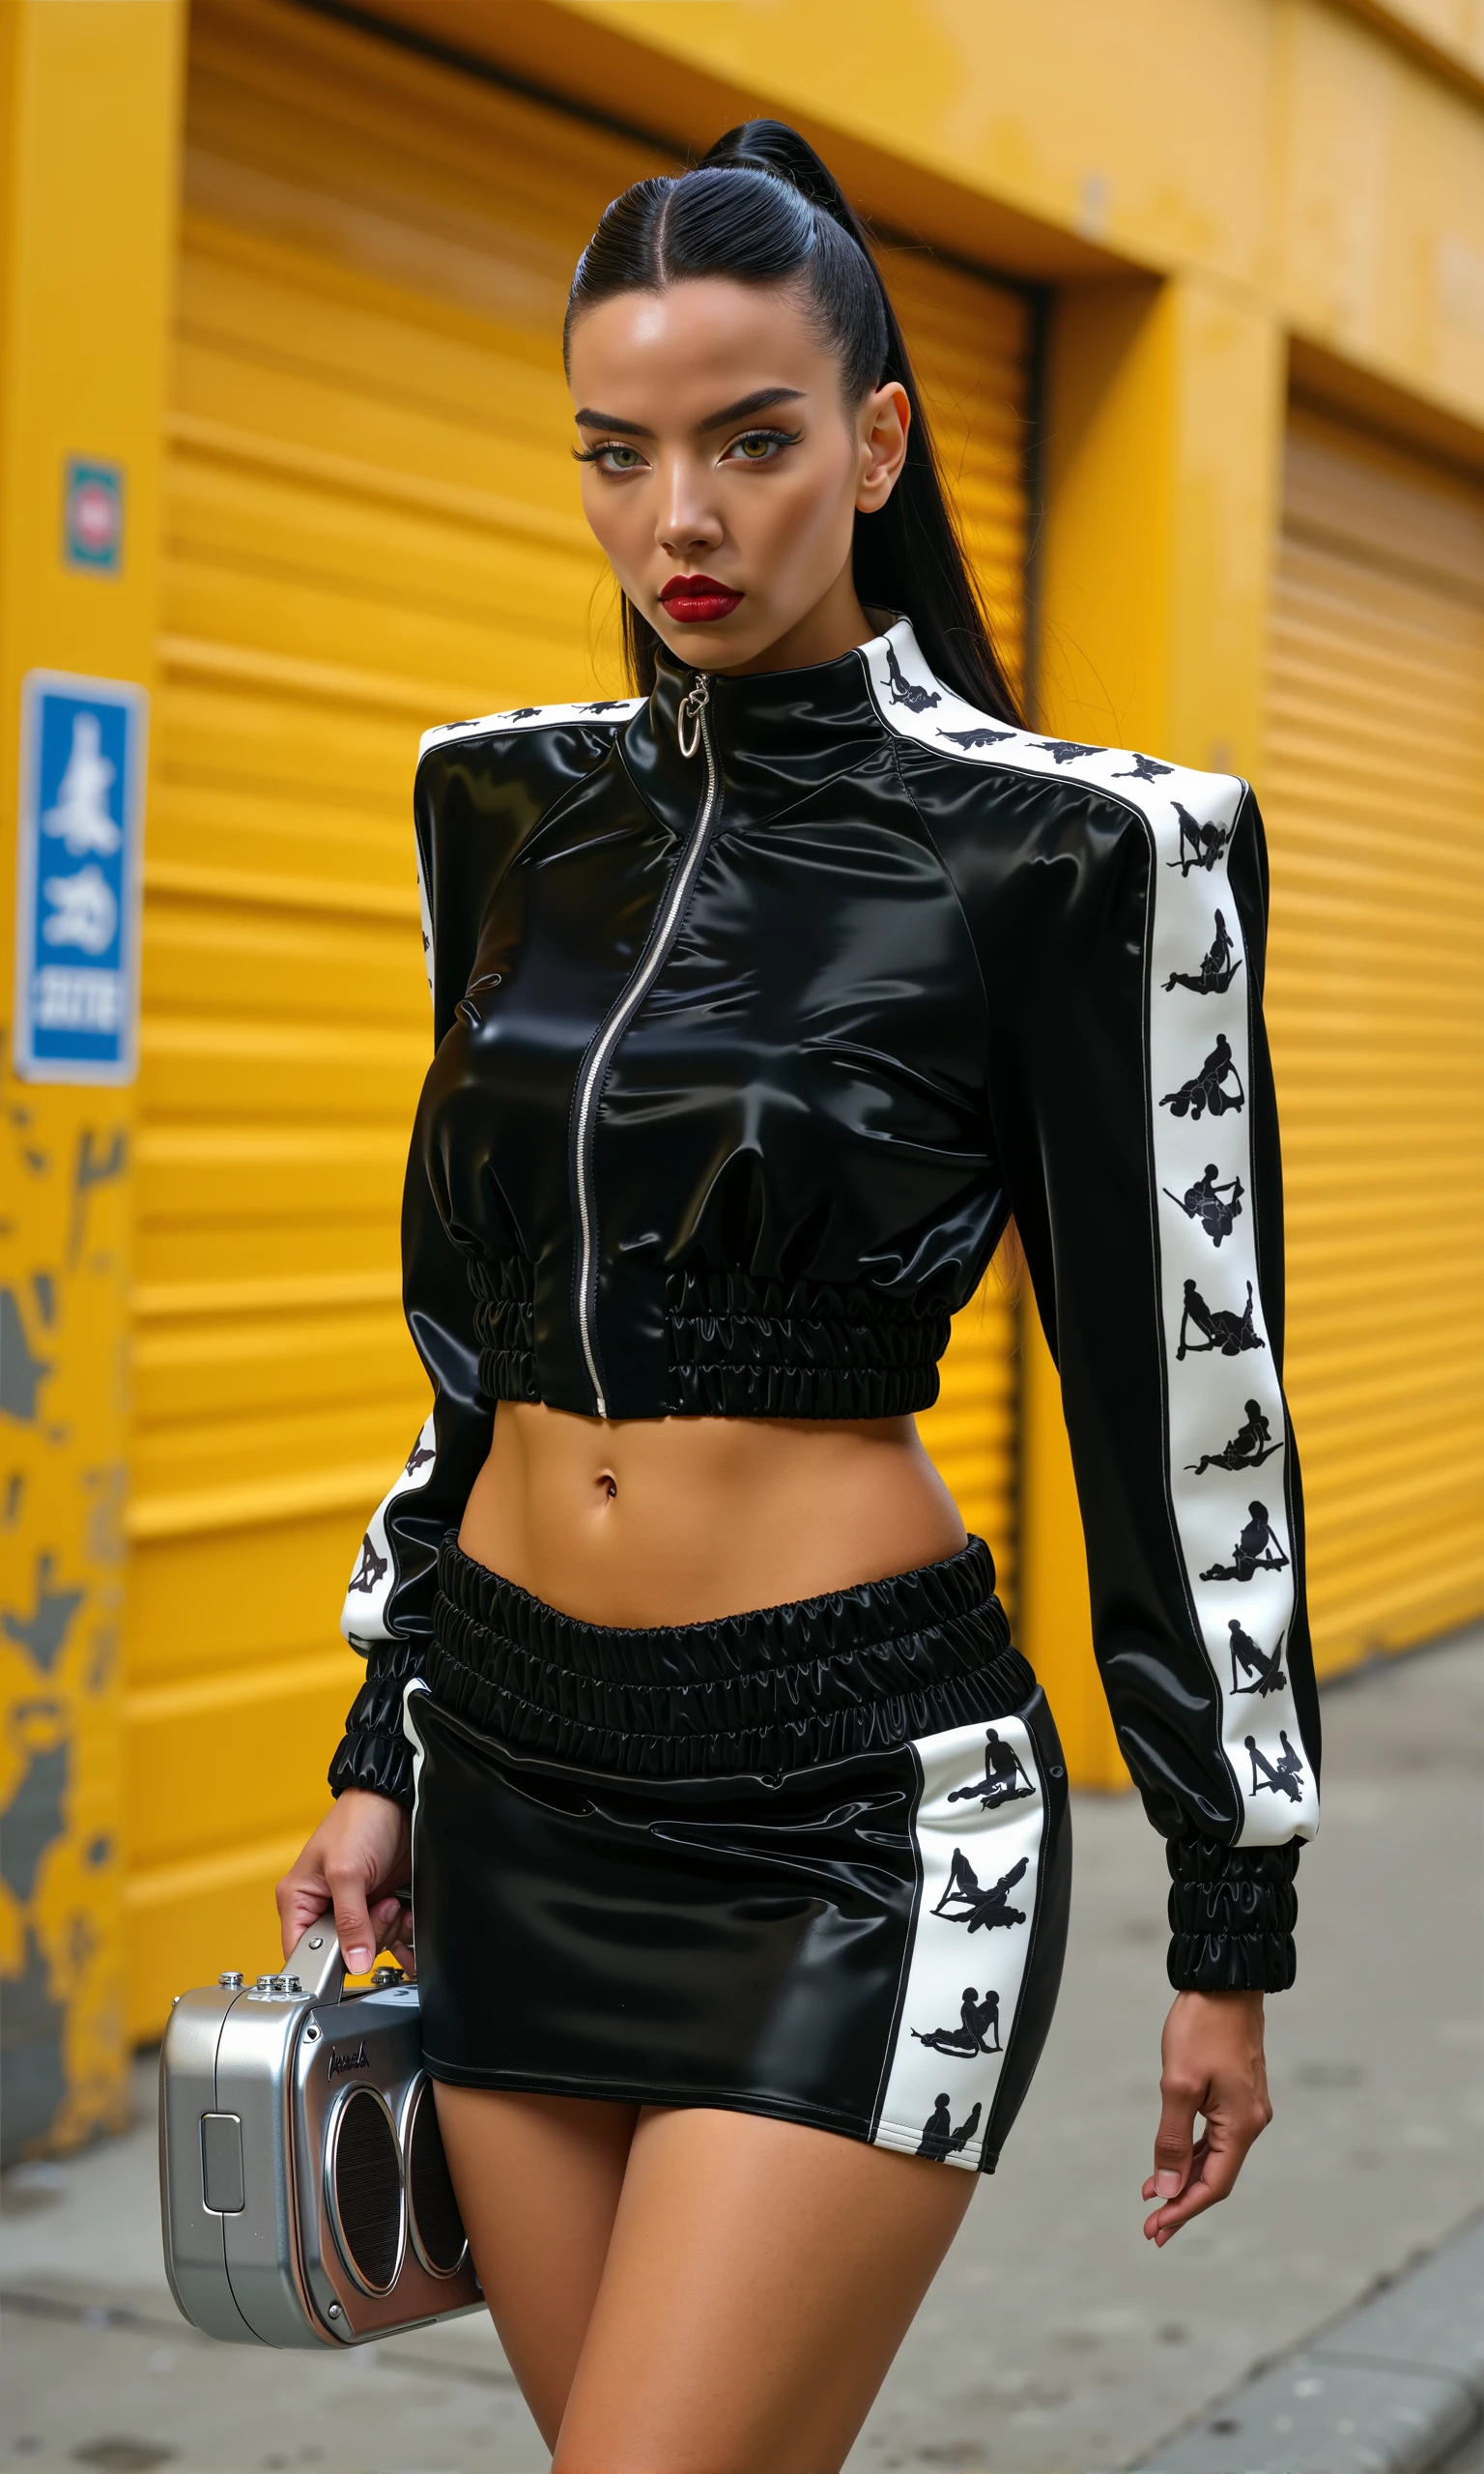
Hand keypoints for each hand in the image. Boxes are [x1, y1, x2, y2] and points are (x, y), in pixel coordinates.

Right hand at [276, 1791, 414, 1977]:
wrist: (398, 1799)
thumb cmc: (359, 1819)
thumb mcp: (347, 1872)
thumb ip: (349, 1921)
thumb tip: (354, 1962)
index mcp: (298, 1900)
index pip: (301, 1952)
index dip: (325, 1962)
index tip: (351, 1954)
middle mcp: (323, 1908)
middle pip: (340, 1953)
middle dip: (367, 1936)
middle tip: (378, 1907)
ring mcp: (353, 1908)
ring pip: (368, 1948)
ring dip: (387, 1932)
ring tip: (391, 1903)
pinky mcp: (378, 1905)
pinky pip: (388, 1937)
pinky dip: (401, 1934)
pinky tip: (406, 1921)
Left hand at [1142, 1988, 1270, 2245]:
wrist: (1224, 1981)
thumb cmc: (1201, 2027)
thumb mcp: (1178, 2085)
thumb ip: (1171, 2140)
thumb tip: (1166, 2188)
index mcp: (1242, 2125)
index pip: (1213, 2184)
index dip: (1183, 2209)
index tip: (1156, 2230)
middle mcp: (1250, 2122)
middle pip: (1215, 2176)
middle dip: (1181, 2201)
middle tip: (1151, 2228)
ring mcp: (1245, 2107)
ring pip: (1212, 2156)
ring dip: (1183, 2178)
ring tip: (1151, 2199)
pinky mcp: (1235, 2093)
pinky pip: (1213, 2135)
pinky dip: (1190, 2151)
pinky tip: (1169, 2161)